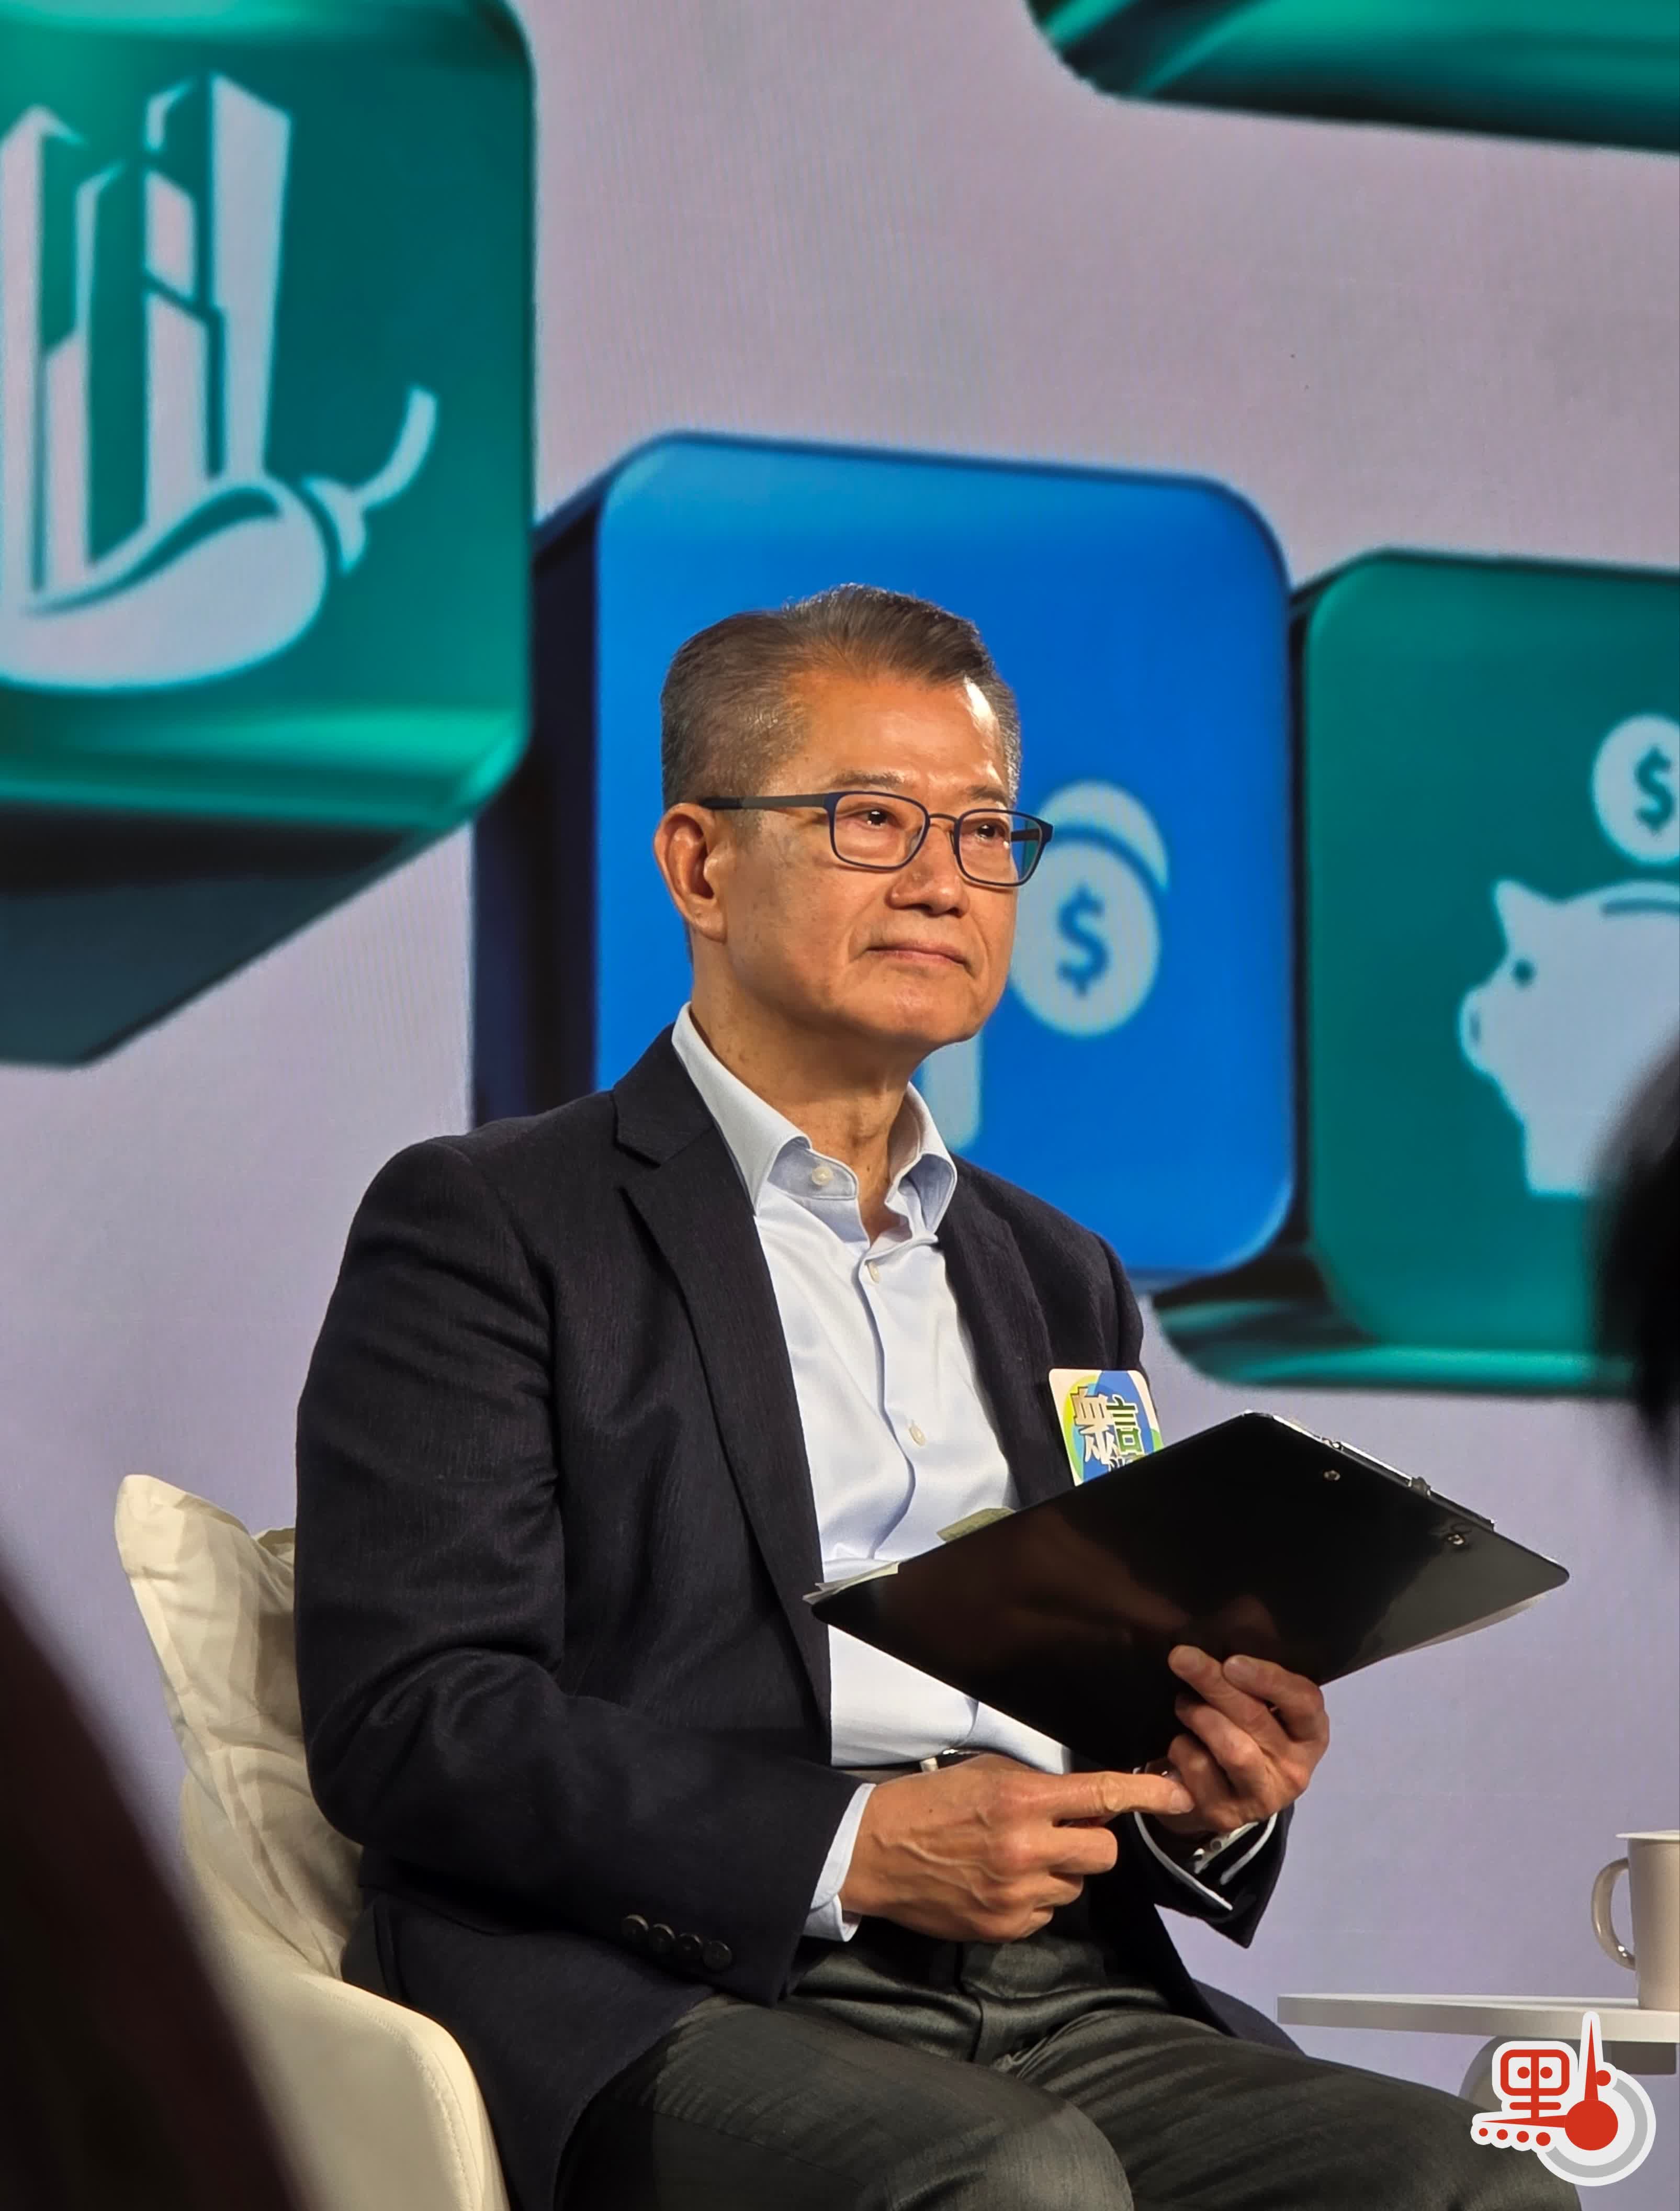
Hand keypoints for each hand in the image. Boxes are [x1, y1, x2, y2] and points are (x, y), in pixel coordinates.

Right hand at [838, 1752, 1193, 1941]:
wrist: (874, 1852)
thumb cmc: (928, 1802)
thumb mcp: (984, 1774)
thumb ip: (1037, 1786)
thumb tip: (1083, 1798)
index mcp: (1021, 1801)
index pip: (1100, 1795)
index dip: (1146, 1793)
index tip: (1177, 1793)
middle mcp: (1025, 1849)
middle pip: (1102, 1852)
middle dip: (1091, 1842)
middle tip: (1063, 1833)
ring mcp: (1016, 1894)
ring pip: (1075, 1887)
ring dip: (1059, 1873)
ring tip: (1015, 1858)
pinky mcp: (1004, 1927)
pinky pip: (1046, 1914)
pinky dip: (1033, 1900)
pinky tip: (999, 1883)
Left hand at [1151, 1647, 1328, 1839]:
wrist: (1220, 1799)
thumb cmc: (1245, 1737)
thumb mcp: (1261, 1712)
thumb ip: (1252, 1685)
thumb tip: (1216, 1645)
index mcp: (1311, 1735)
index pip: (1304, 1702)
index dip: (1270, 1679)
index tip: (1232, 1661)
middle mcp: (1295, 1770)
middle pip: (1257, 1720)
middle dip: (1216, 1684)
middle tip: (1183, 1658)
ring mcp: (1262, 1796)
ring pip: (1232, 1748)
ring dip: (1199, 1716)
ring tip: (1182, 1703)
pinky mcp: (1227, 1813)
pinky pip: (1200, 1770)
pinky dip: (1182, 1748)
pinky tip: (1180, 1742)